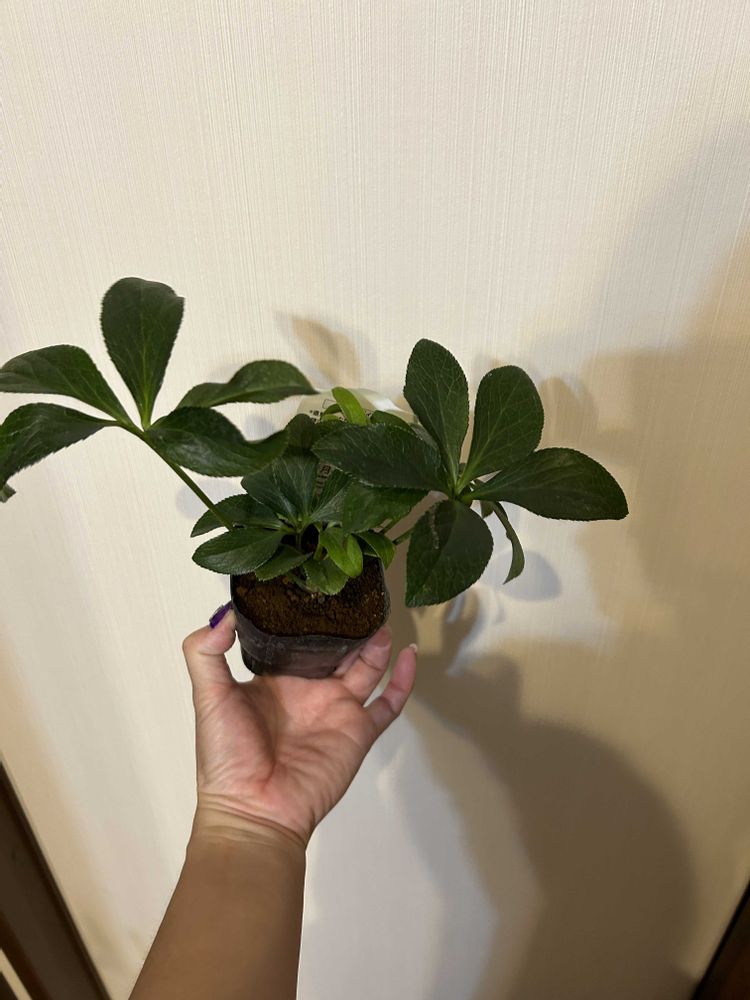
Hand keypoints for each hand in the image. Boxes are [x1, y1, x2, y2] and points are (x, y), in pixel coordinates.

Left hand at [182, 608, 417, 849]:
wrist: (254, 810)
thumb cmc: (227, 758)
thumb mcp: (209, 697)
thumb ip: (205, 653)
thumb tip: (224, 612)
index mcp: (275, 680)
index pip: (295, 639)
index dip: (305, 616)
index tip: (314, 586)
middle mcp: (308, 691)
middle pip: (336, 648)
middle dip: (347, 625)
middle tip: (357, 595)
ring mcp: (337, 710)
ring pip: (366, 667)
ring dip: (375, 643)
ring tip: (380, 615)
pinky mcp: (358, 731)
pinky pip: (389, 704)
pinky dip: (404, 681)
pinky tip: (410, 655)